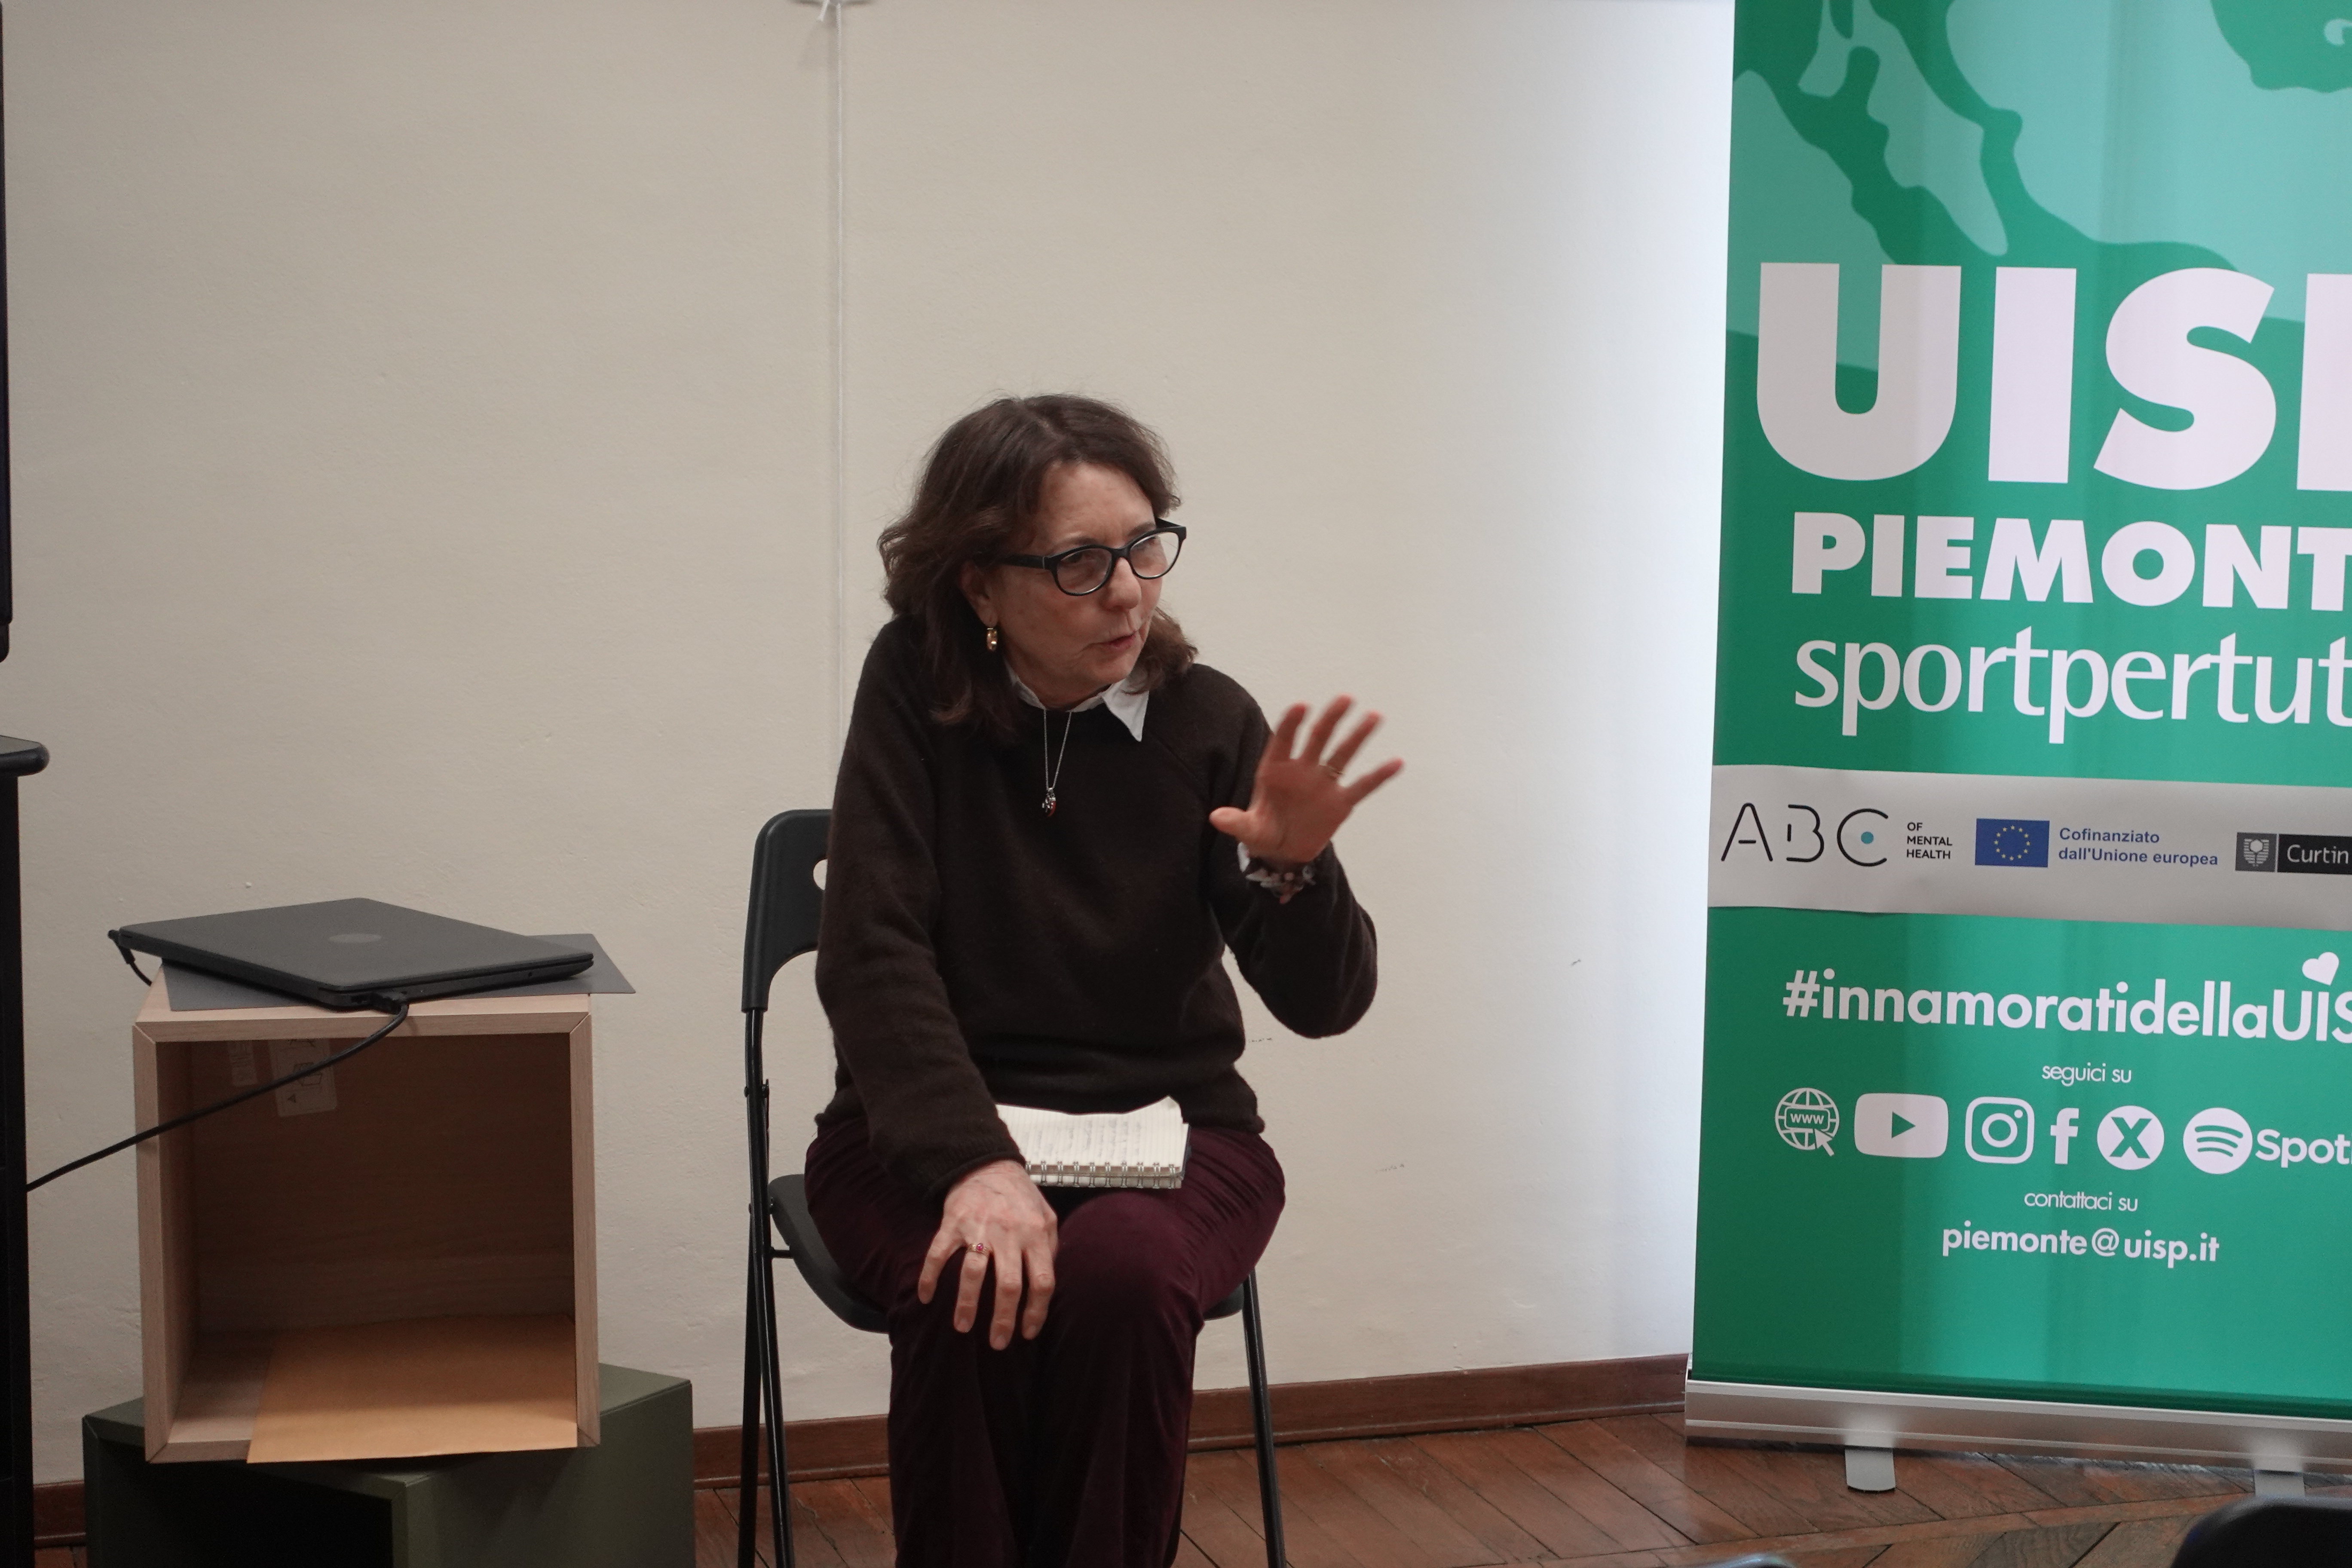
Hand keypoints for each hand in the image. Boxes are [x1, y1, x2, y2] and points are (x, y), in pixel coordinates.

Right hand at [919, 1158, 1057, 1348]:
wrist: (987, 1165)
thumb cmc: (1020, 1198)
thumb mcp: (1047, 1218)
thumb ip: (1049, 1250)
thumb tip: (1045, 1289)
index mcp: (1036, 1235)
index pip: (1043, 1281)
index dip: (1037, 1312)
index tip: (1027, 1333)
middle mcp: (1009, 1233)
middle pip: (1009, 1285)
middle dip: (1002, 1319)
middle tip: (997, 1343)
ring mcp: (979, 1228)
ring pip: (973, 1274)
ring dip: (966, 1305)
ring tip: (962, 1328)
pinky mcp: (952, 1223)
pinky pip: (938, 1255)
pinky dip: (929, 1277)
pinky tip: (926, 1298)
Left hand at [1209, 695, 1402, 867]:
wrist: (1284, 850)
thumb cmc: (1264, 832)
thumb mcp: (1249, 830)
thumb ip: (1236, 822)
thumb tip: (1216, 817)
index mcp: (1276, 769)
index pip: (1284, 740)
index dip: (1292, 723)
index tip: (1302, 705)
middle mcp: (1302, 769)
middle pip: (1318, 738)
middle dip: (1331, 719)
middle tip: (1345, 699)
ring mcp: (1323, 783)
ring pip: (1342, 754)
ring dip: (1357, 736)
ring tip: (1374, 716)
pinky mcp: (1341, 801)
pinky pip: (1362, 786)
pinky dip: (1378, 776)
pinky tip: (1396, 762)